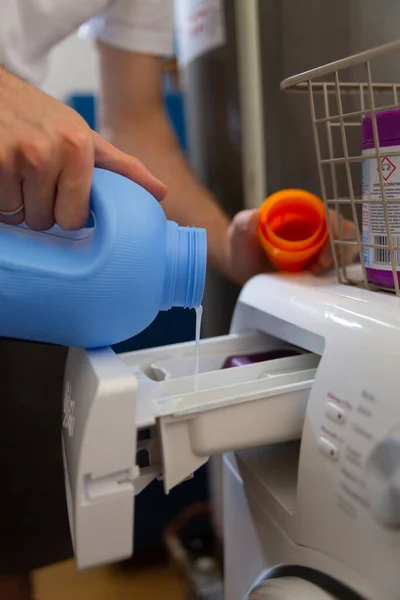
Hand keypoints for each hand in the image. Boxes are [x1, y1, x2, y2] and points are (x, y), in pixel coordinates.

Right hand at [0, 67, 165, 229]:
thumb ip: (121, 167)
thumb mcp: (83, 136)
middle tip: (34, 179)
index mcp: (77, 147)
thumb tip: (161, 192)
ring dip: (15, 203)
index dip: (64, 212)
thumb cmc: (40, 117)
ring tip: (16, 172)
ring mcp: (12, 157)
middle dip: (38, 207)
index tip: (59, 193)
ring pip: (16, 217)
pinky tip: (2, 172)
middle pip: (42, 221)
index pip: (72, 218)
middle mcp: (45, 152)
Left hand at [227, 207, 357, 285]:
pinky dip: (334, 273)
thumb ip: (242, 224)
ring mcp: (319, 246)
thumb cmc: (241, 247)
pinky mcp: (319, 264)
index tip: (324, 249)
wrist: (240, 268)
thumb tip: (255, 215)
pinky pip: (337, 267)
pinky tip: (317, 281)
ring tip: (316, 273)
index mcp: (299, 213)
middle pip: (344, 232)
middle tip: (320, 266)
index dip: (334, 227)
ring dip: (339, 261)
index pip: (328, 214)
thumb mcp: (238, 235)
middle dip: (340, 249)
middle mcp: (314, 227)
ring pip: (345, 248)